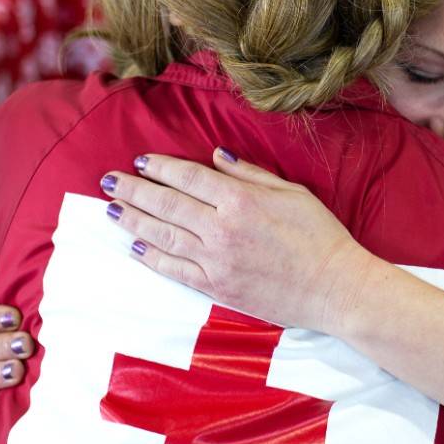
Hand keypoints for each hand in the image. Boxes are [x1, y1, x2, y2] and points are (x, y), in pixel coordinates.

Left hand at [100, 149, 381, 332]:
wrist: (335, 287)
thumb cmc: (320, 236)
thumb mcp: (291, 192)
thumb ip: (249, 173)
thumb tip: (216, 155)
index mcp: (240, 199)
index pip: (187, 177)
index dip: (159, 167)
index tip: (140, 161)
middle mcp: (221, 228)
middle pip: (166, 204)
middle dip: (133, 190)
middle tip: (108, 181)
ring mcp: (216, 261)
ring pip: (162, 236)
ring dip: (133, 221)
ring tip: (111, 209)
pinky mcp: (217, 288)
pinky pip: (175, 270)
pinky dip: (152, 258)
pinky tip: (136, 248)